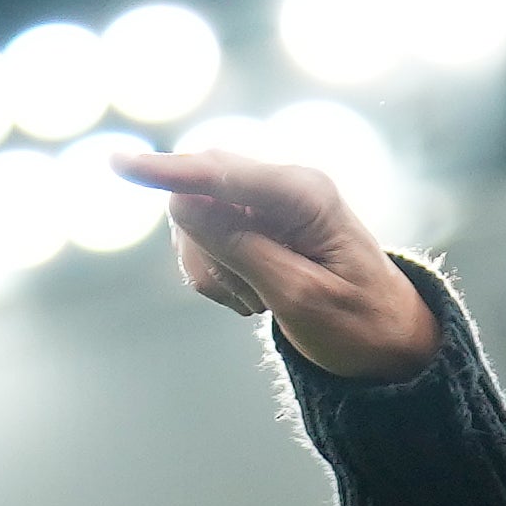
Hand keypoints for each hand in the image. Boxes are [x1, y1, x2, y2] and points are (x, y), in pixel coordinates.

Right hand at [127, 148, 438, 381]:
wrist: (389, 343)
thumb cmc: (359, 323)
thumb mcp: (300, 296)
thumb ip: (240, 248)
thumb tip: (180, 202)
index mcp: (305, 194)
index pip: (221, 174)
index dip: (167, 171)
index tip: (117, 162)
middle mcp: (284, 186)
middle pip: (200, 193)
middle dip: (205, 249)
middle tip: (250, 300)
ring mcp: (266, 204)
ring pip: (193, 222)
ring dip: (212, 270)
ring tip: (259, 304)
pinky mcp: (253, 225)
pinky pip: (203, 243)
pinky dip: (216, 277)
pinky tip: (255, 299)